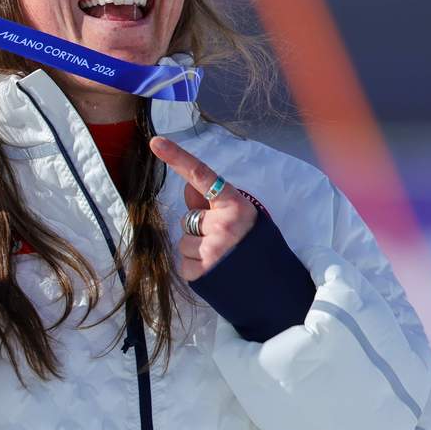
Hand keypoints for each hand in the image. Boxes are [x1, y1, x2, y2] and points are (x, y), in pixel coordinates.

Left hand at [149, 136, 256, 280]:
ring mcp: (211, 249)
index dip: (178, 158)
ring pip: (183, 241)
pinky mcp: (201, 272)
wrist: (274, 286)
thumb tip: (187, 187)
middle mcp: (223, 224)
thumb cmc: (255, 245)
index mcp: (235, 205)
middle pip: (187, 218)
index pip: (202, 175)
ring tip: (221, 258)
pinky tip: (215, 271)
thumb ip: (213, 202)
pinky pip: (183, 263)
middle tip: (224, 241)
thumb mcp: (241, 216)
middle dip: (199, 229)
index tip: (156, 143)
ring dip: (196, 249)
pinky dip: (195, 267)